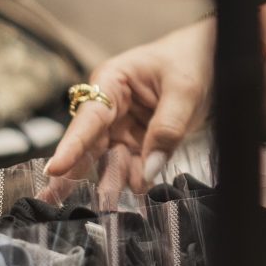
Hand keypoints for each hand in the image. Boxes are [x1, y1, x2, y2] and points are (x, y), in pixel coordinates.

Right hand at [45, 20, 214, 187]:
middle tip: (51, 201)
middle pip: (89, 144)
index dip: (71, 146)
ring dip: (108, 183)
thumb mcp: (184, 91)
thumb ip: (167, 128)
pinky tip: (135, 196)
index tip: (53, 170)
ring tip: (104, 207)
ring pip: (110, 160)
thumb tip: (148, 170)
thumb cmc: (192, 61)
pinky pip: (133, 165)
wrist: (214, 59)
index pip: (88, 119)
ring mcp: (124, 127)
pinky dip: (134, 180)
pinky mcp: (140, 142)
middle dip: (72, 173)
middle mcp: (110, 107)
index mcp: (111, 82)